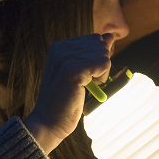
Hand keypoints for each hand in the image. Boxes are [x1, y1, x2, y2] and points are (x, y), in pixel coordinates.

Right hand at [24, 34, 109, 153]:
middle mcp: (60, 48)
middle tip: (84, 84)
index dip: (97, 59)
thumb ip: (94, 53)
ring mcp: (65, 57)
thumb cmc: (65, 100)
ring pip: (104, 54)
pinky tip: (88, 88)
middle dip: (100, 66)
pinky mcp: (73, 69)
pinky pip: (104, 63)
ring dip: (101, 74)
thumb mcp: (81, 72)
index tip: (83, 76)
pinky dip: (103, 78)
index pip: (95, 39)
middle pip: (100, 45)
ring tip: (84, 87)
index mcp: (59, 46)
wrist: (48, 122)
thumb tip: (109, 36)